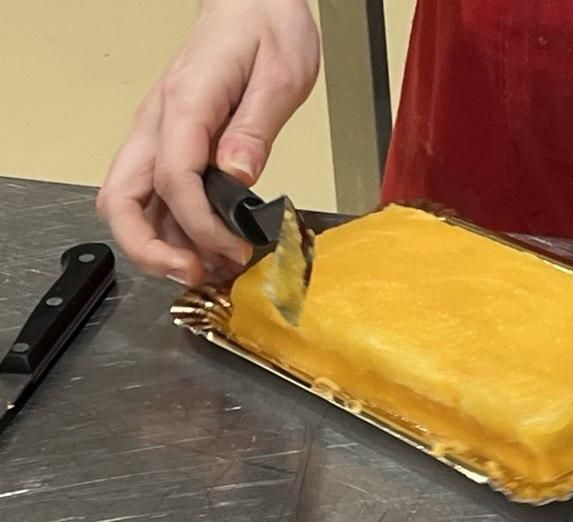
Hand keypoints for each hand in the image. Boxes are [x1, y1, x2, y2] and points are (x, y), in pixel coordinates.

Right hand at [97, 0, 319, 285]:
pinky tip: (210, 247)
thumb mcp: (280, 76)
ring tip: (212, 269)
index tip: (232, 248)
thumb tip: (239, 176)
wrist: (252, 2)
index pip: (171, 178)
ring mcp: (160, 134)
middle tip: (196, 274)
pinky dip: (175, 230)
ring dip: (163, 245)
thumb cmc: (266, 29)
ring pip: (133, 204)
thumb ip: (256, 129)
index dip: (198, 224)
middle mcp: (160, 122)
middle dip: (150, 249)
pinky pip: (157, 196)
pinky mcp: (172, 144)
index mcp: (186, 104)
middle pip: (121, 199)